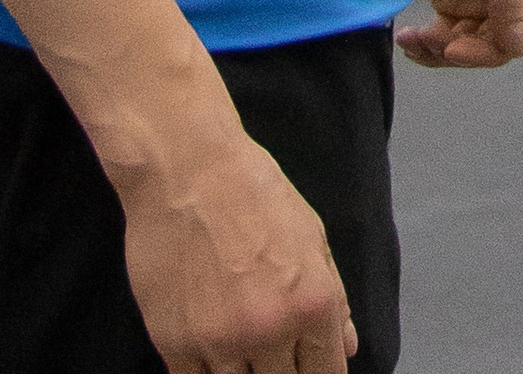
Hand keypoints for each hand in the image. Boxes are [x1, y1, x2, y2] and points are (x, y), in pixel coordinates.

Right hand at [117, 124, 353, 373]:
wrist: (188, 169)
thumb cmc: (257, 193)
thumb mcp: (312, 236)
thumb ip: (334, 297)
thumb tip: (348, 346)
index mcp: (314, 303)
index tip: (308, 367)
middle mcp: (271, 331)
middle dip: (284, 373)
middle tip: (272, 353)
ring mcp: (220, 343)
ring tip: (241, 349)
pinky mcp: (174, 345)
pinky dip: (207, 373)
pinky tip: (210, 352)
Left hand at [400, 0, 522, 71]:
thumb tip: (519, 44)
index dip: (490, 50)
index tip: (454, 46)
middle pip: (493, 46)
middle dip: (460, 49)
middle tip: (429, 40)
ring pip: (467, 45)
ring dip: (439, 50)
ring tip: (413, 40)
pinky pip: (445, 34)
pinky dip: (427, 43)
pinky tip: (408, 39)